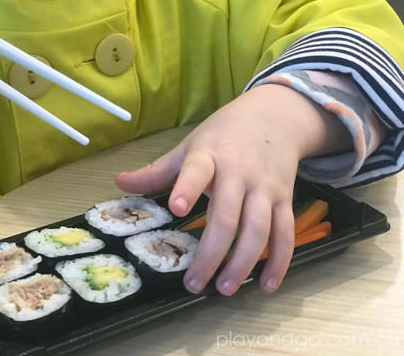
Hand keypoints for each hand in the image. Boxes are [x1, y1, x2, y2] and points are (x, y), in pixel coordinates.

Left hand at [116, 84, 350, 295]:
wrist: (274, 117)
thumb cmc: (222, 136)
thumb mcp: (188, 147)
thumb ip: (157, 170)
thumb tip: (118, 182)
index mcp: (209, 156)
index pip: (196, 171)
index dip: (188, 188)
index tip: (176, 207)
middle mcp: (239, 172)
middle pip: (228, 216)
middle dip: (212, 253)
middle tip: (193, 283)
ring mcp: (265, 187)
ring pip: (259, 229)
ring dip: (244, 262)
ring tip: (225, 288)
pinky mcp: (285, 198)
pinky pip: (286, 232)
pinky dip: (280, 260)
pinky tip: (268, 284)